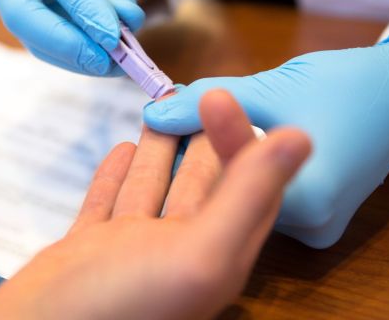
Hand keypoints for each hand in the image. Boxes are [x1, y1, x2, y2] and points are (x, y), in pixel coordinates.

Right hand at [0, 0, 150, 75]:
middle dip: (65, 43)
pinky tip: (102, 64)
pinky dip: (74, 60)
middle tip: (103, 60)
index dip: (85, 12)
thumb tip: (115, 39)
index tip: (114, 38)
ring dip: (75, 58)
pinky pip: (43, 49)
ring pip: (32, 39)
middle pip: (22, 14)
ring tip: (113, 65)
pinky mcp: (21, 24)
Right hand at [0, 90, 310, 319]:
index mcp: (216, 257)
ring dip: (162, 149)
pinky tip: (122, 148)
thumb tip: (301, 137)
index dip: (243, 141)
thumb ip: (246, 197)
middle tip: (199, 90)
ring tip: (163, 106)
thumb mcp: (198, 253)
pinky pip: (109, 203)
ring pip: (153, 188)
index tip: (230, 95)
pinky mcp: (87, 252)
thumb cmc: (121, 310)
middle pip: (200, 184)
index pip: (244, 188)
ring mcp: (128, 252)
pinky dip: (118, 175)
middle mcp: (176, 254)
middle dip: (203, 137)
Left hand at [143, 33, 388, 247]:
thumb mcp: (271, 88)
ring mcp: (317, 227)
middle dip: (203, 155)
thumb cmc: (343, 84)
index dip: (188, 144)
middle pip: (236, 193)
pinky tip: (231, 145)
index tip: (163, 117)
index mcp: (308, 200)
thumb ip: (210, 104)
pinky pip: (268, 198)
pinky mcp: (317, 219)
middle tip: (175, 119)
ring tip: (200, 127)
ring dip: (224, 164)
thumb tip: (155, 113)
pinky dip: (248, 173)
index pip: (226, 176)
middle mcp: (313, 227)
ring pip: (249, 196)